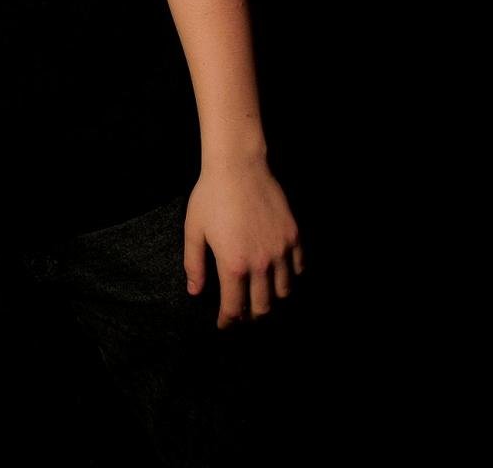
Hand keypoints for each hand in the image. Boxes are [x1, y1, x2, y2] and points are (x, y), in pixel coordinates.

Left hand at [183, 161, 303, 328]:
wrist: (238, 166)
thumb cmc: (210, 196)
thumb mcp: (194, 230)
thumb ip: (194, 264)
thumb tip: (195, 291)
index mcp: (233, 264)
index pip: (234, 307)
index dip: (228, 321)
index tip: (224, 325)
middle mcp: (261, 263)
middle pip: (263, 306)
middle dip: (251, 316)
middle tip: (242, 314)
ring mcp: (280, 250)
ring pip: (284, 291)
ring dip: (272, 299)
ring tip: (261, 297)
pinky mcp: (293, 236)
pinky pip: (298, 267)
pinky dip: (290, 277)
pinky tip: (279, 275)